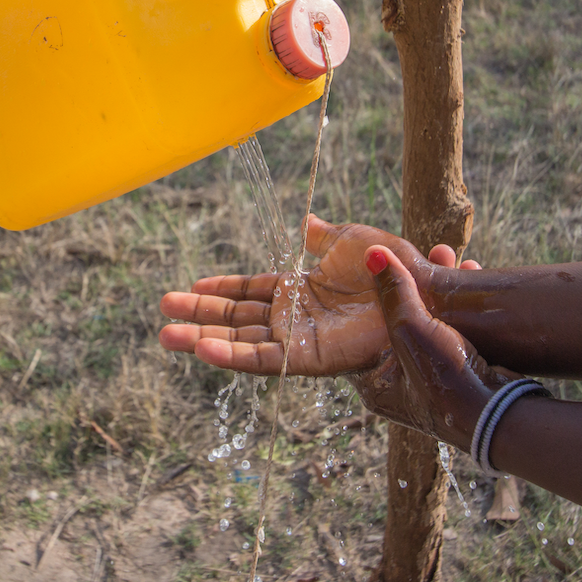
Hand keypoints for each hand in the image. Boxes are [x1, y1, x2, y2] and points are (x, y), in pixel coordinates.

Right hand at [158, 216, 478, 376]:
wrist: (419, 286)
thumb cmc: (392, 264)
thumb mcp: (348, 241)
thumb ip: (321, 238)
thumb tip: (306, 221)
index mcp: (301, 291)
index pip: (250, 292)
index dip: (220, 290)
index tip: (189, 286)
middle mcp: (296, 319)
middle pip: (236, 319)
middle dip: (199, 316)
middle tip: (163, 311)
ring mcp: (299, 340)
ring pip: (241, 342)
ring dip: (203, 339)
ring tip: (165, 335)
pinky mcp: (309, 358)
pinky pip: (265, 360)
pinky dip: (233, 356)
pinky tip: (203, 350)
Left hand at [346, 246, 512, 449]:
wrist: (501, 417)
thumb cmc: (446, 381)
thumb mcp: (411, 329)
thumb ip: (393, 291)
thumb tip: (372, 253)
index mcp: (374, 381)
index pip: (358, 331)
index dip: (371, 295)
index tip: (381, 266)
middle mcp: (397, 384)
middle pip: (396, 323)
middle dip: (411, 286)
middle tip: (423, 257)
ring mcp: (428, 380)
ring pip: (427, 323)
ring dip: (439, 290)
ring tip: (450, 258)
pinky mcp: (457, 374)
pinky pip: (452, 331)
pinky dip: (460, 305)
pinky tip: (471, 275)